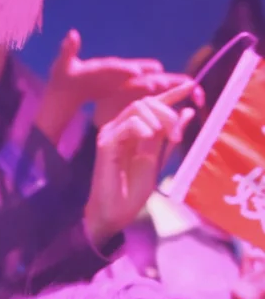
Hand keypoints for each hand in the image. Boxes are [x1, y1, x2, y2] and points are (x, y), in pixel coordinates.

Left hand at [35, 30, 196, 143]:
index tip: (141, 71)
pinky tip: (179, 101)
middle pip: (144, 75)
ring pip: (151, 85)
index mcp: (107, 67)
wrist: (68, 88)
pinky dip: (163, 98)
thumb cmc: (66, 76)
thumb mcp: (63, 64)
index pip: (120, 67)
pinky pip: (148, 97)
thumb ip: (68, 50)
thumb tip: (71, 34)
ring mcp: (126, 84)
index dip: (130, 69)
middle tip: (183, 79)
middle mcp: (121, 73)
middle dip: (162, 78)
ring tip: (191, 88)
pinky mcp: (128, 95)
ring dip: (169, 88)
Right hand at [83, 81, 198, 245]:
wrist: (116, 212)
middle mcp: (121, 128)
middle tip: (178, 135)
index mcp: (135, 132)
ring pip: (137, 107)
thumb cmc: (132, 191)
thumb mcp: (158, 159)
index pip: (153, 105)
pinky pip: (128, 123)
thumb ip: (169, 136)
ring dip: (158, 118)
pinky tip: (149, 136)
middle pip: (147, 102)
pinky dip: (143, 126)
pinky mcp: (106, 143)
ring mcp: (112, 134)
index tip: (192, 85)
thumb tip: (188, 111)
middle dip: (168, 112)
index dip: (172, 94)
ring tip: (167, 138)